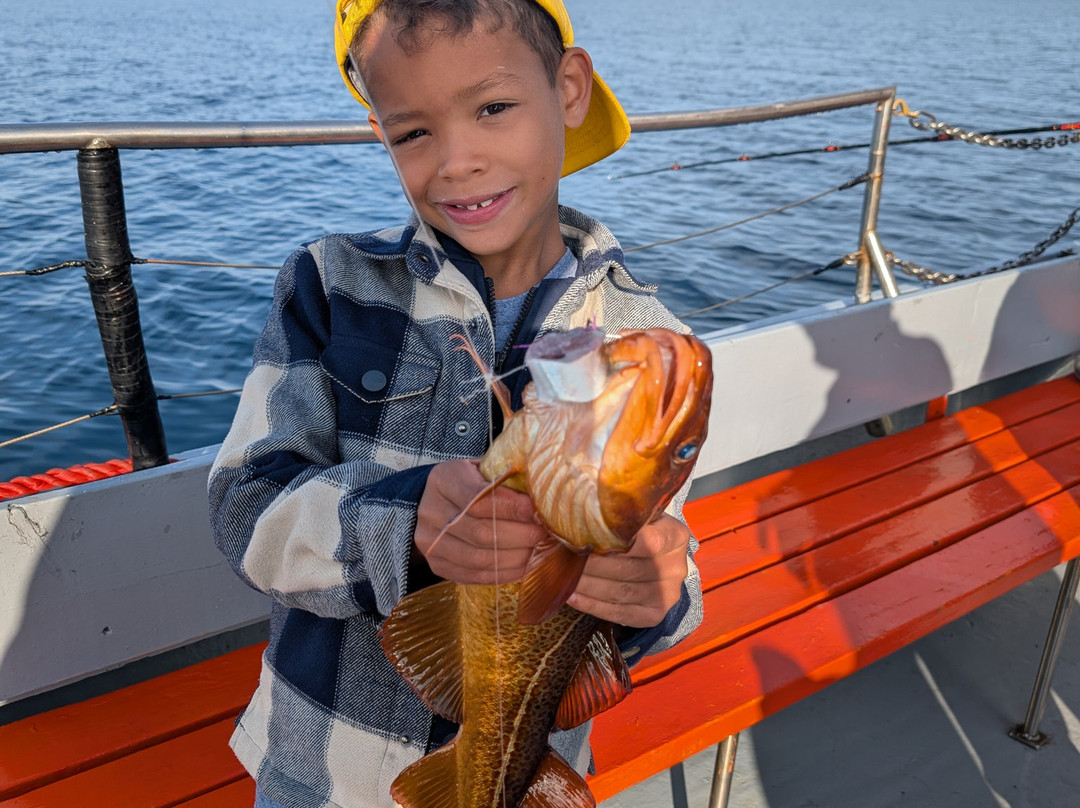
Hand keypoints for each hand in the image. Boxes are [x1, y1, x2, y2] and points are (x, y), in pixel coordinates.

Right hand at [414, 459, 546, 584]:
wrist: (434, 501)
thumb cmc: (468, 481)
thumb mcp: (481, 469)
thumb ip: (504, 479)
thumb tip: (542, 497)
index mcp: (441, 480)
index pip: (479, 499)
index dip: (512, 507)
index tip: (538, 512)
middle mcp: (430, 511)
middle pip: (480, 532)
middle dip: (519, 535)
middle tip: (543, 533)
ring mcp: (429, 542)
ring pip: (479, 558)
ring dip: (515, 556)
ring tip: (536, 549)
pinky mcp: (437, 565)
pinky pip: (475, 575)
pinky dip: (504, 573)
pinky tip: (523, 564)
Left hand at [566, 514, 690, 627]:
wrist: (659, 559)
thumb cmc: (641, 531)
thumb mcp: (638, 515)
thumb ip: (619, 514)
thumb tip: (578, 509)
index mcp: (675, 535)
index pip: (646, 540)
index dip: (614, 542)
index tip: (585, 538)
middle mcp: (676, 567)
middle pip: (628, 568)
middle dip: (591, 565)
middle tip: (564, 558)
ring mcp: (668, 594)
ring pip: (620, 592)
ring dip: (587, 586)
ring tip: (563, 577)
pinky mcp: (655, 614)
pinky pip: (619, 612)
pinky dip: (592, 605)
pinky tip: (572, 597)